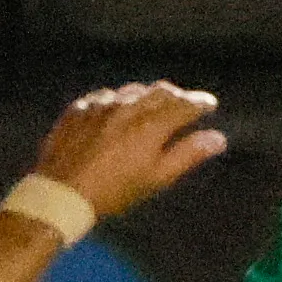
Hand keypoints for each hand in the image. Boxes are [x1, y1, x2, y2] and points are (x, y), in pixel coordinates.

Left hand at [32, 81, 226, 225]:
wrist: (63, 191)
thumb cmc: (116, 191)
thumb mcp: (157, 178)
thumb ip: (188, 154)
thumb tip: (218, 139)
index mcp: (150, 126)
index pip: (183, 105)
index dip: (200, 103)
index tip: (210, 103)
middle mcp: (126, 108)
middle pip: (159, 92)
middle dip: (177, 95)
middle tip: (186, 102)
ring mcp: (100, 105)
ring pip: (132, 90)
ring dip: (149, 95)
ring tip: (155, 104)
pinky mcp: (79, 109)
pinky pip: (105, 96)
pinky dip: (119, 99)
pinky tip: (119, 109)